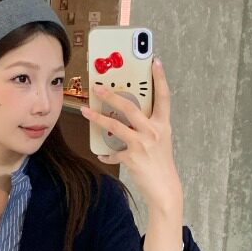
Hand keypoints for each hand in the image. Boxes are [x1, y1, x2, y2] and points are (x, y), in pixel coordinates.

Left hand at [80, 58, 182, 211]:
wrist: (165, 189)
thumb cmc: (161, 163)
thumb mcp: (160, 139)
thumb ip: (146, 126)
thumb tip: (128, 113)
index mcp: (163, 124)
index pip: (164, 96)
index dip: (160, 78)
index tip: (155, 61)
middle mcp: (154, 132)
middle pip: (130, 107)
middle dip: (112, 96)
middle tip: (98, 88)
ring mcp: (142, 144)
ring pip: (116, 125)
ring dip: (98, 117)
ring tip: (86, 111)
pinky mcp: (132, 158)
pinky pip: (113, 152)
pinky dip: (107, 154)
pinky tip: (103, 154)